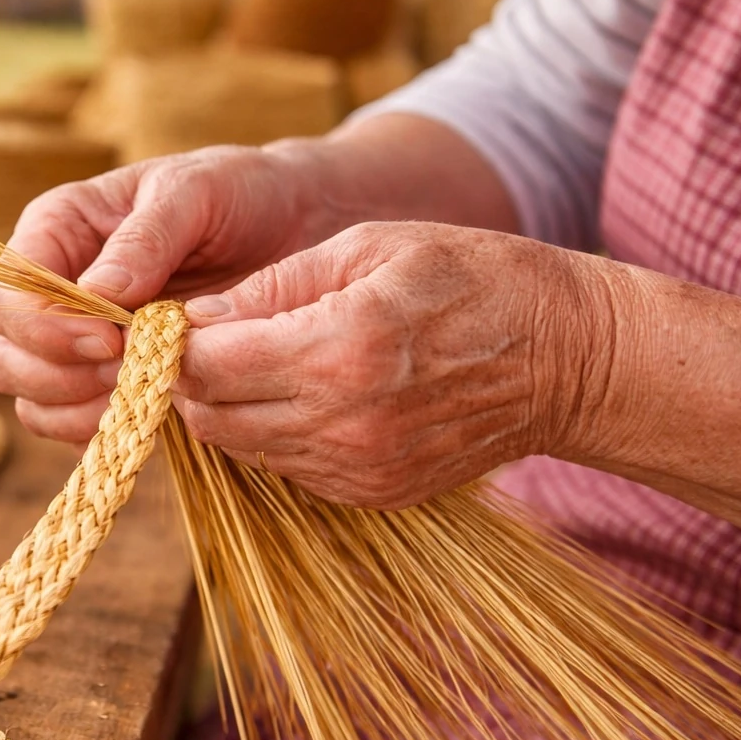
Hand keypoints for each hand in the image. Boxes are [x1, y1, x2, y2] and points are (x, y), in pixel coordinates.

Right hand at [0, 143, 341, 443]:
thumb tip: (98, 293)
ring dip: (78, 409)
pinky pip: (74, 422)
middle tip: (130, 370)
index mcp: (57, 229)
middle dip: (58, 375)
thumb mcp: (195, 193)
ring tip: (144, 390)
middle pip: (6, 354)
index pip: (10, 294)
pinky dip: (103, 429)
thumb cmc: (239, 192)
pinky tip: (151, 409)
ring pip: (31, 398)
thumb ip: (145, 239)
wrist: (294, 225)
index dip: (46, 329)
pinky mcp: (110, 379)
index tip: (110, 339)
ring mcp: (76, 339)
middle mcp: (53, 288)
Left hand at [172, 221, 608, 508]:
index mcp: (338, 350)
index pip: (205, 364)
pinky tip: (299, 390)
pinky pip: (286, 466)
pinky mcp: (373, 492)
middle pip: (209, 415)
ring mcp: (358, 469)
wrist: (569, 358)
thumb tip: (196, 317)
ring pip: (240, 447)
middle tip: (202, 338)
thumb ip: (274, 286)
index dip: (173, 341)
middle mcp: (342, 424)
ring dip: (227, 406)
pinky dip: (272, 431)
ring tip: (250, 359)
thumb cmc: (474, 278)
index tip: (171, 317)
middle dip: (189, 378)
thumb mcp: (371, 247)